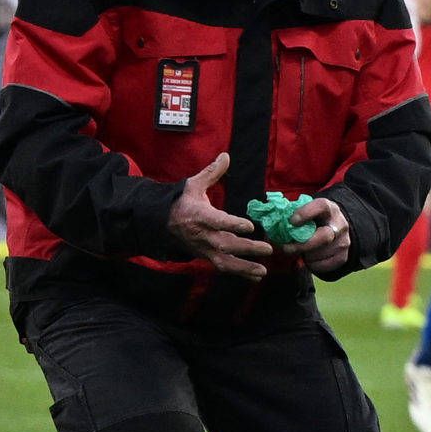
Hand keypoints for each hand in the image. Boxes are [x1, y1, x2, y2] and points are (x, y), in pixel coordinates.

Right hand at [168, 153, 271, 278]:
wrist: (162, 221)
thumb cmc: (182, 201)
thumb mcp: (193, 184)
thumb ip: (212, 172)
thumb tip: (226, 156)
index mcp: (199, 215)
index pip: (217, 221)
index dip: (232, 224)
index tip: (249, 226)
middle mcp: (202, 235)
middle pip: (225, 244)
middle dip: (247, 248)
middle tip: (268, 249)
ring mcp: (203, 249)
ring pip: (224, 261)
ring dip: (244, 267)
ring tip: (263, 270)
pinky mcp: (206, 257)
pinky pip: (223, 267)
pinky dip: (240, 272)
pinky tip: (256, 275)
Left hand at [284, 196, 354, 274]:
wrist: (337, 230)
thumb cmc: (314, 221)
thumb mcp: (308, 213)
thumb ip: (294, 215)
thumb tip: (273, 224)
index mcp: (329, 209)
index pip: (321, 207)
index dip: (306, 213)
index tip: (291, 221)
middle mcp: (340, 225)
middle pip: (324, 237)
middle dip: (303, 245)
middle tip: (286, 248)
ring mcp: (344, 242)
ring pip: (321, 254)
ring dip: (305, 255)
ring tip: (301, 251)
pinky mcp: (343, 257)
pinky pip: (323, 266)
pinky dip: (311, 264)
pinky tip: (309, 258)